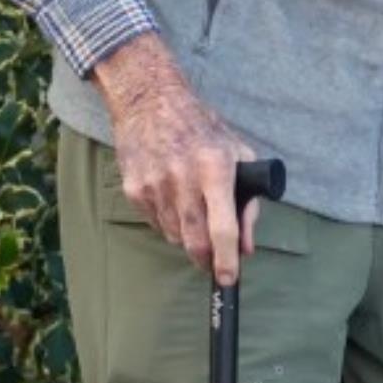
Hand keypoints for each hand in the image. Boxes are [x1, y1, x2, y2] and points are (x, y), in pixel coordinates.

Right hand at [93, 32, 259, 278]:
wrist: (149, 101)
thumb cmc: (202, 129)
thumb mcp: (238, 155)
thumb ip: (248, 203)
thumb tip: (247, 248)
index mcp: (215, 168)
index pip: (223, 228)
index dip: (227, 261)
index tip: (229, 280)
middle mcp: (183, 179)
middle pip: (195, 241)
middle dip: (207, 260)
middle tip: (215, 263)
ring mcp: (155, 185)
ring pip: (175, 237)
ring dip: (188, 238)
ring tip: (194, 211)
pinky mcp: (135, 189)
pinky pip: (157, 223)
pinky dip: (169, 223)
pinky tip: (174, 198)